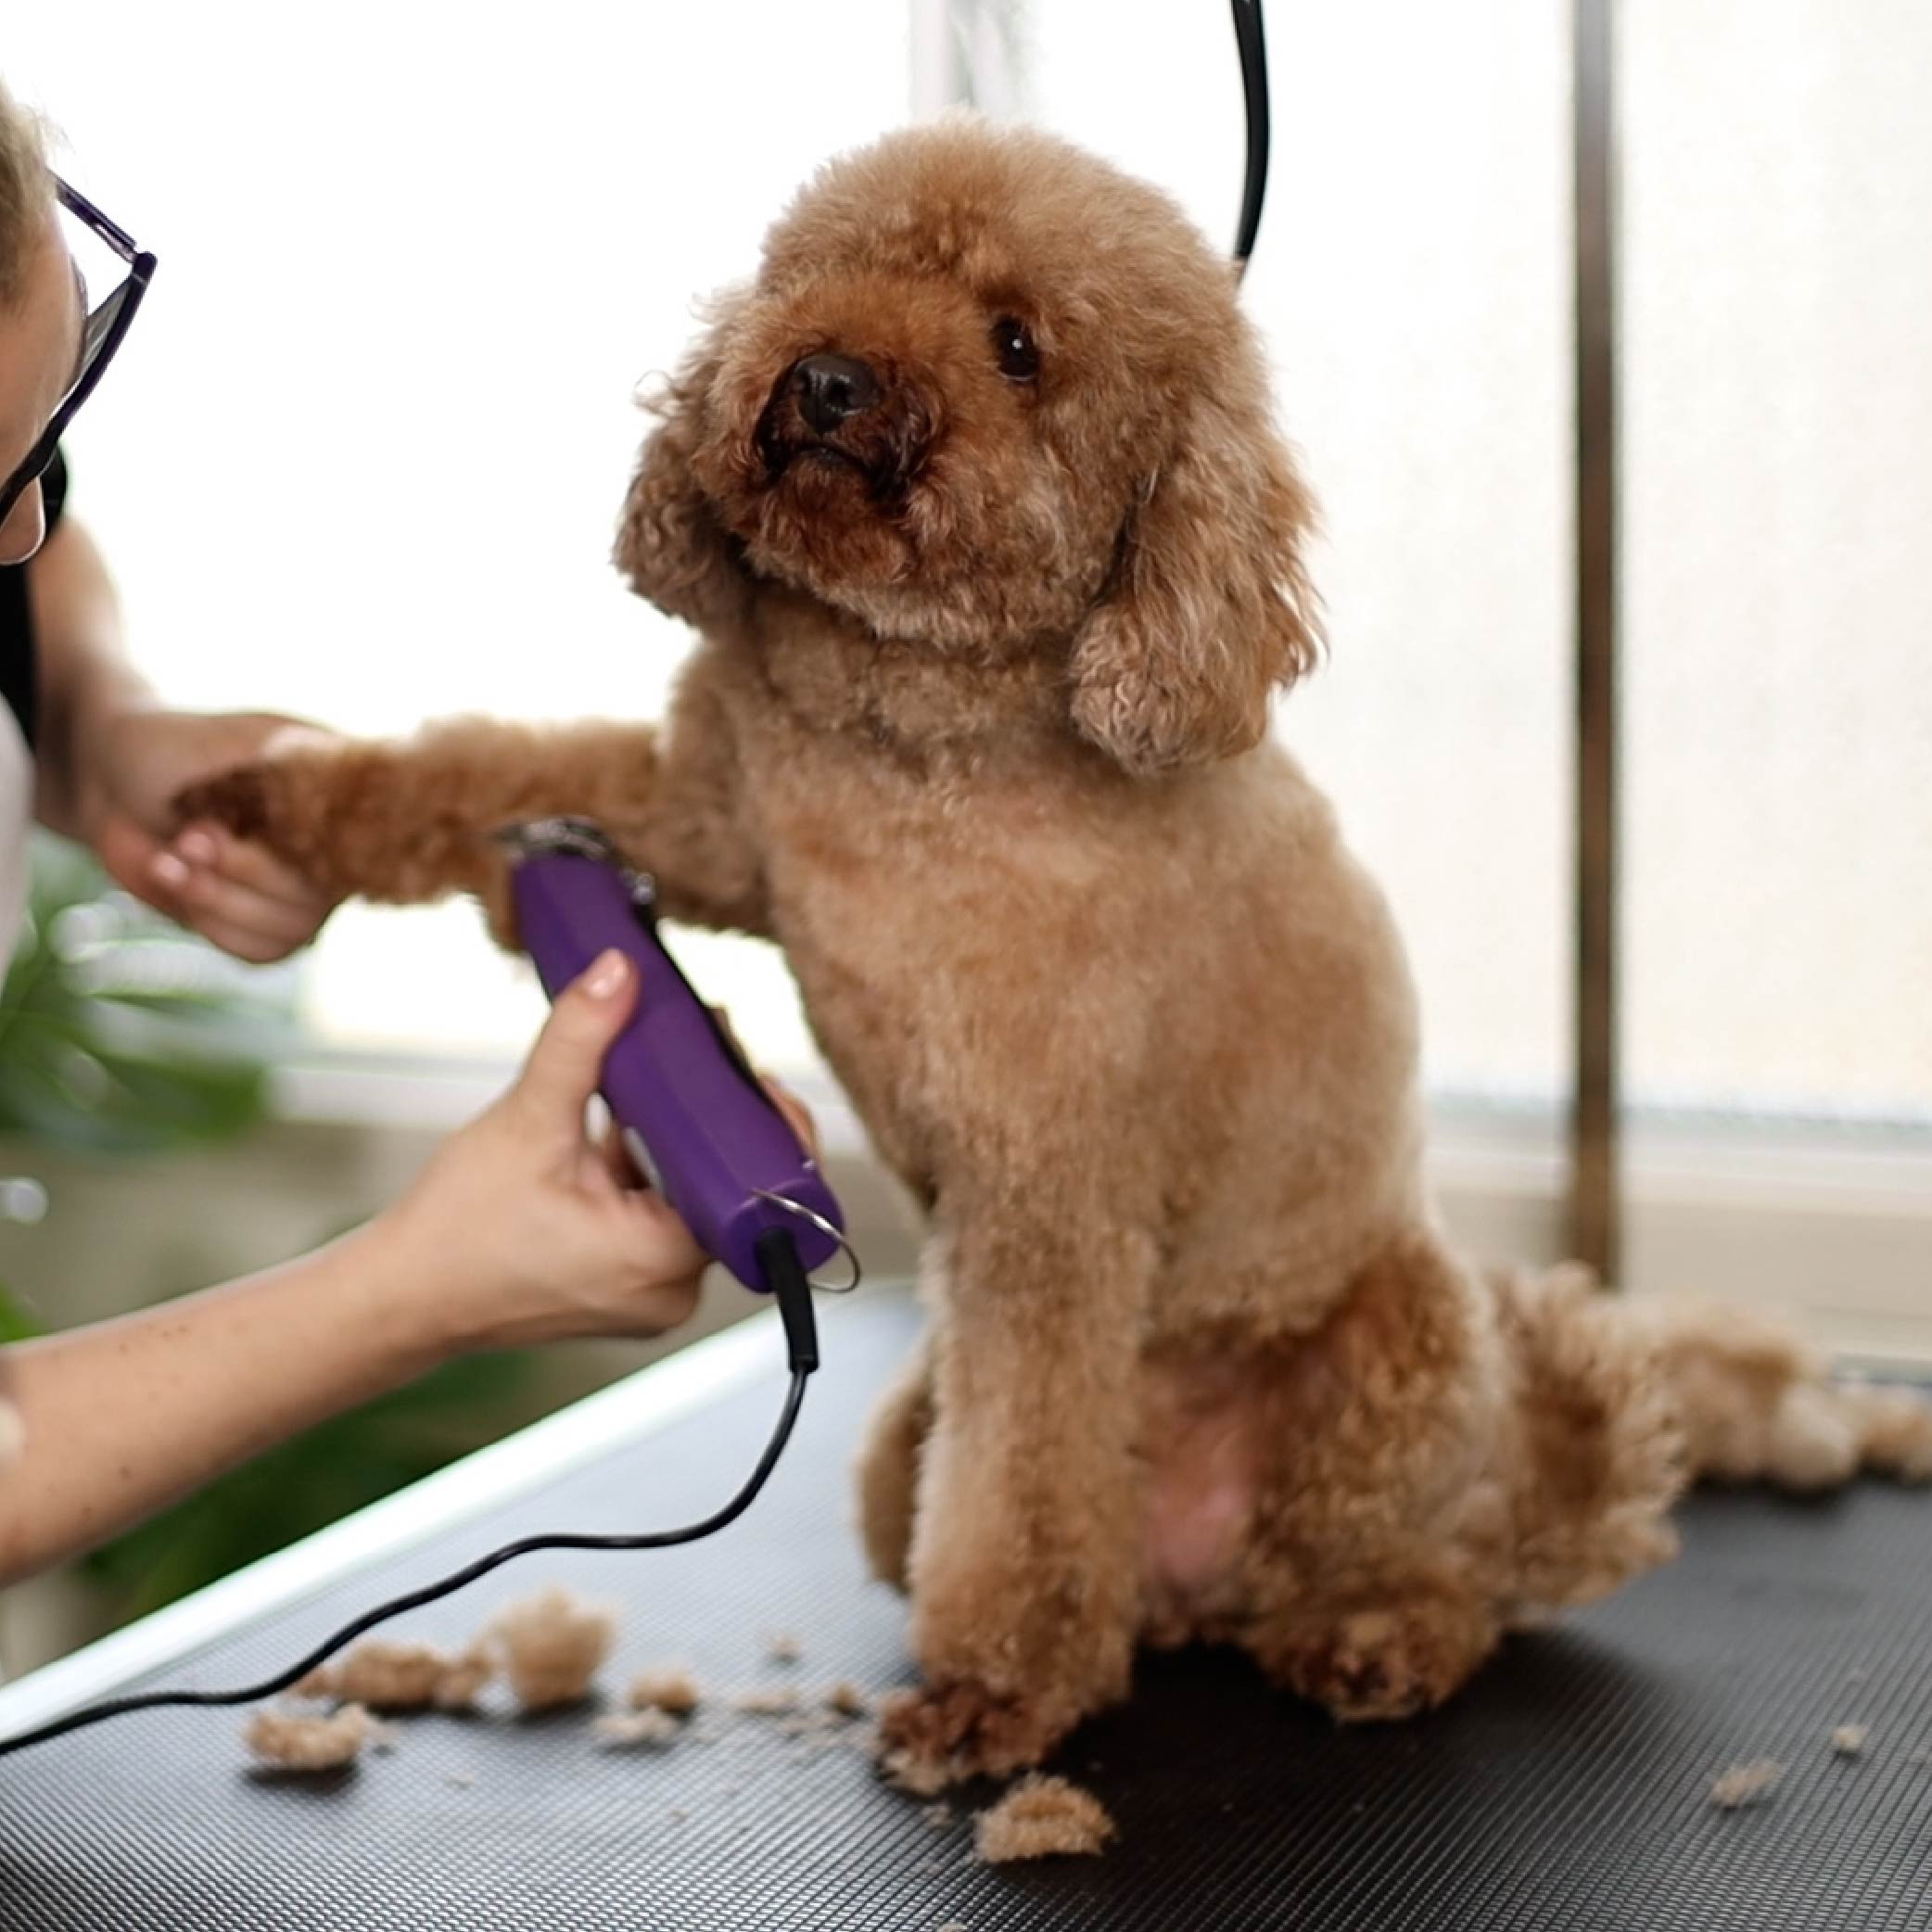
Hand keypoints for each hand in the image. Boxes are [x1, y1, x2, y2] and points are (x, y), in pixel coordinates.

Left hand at [79, 707, 338, 962]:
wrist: (114, 781)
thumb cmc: (169, 750)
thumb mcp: (221, 747)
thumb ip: (280, 775)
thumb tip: (332, 793)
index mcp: (339, 791)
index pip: (367, 838)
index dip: (310, 847)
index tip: (243, 828)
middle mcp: (333, 845)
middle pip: (325, 892)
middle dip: (248, 873)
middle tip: (188, 839)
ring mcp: (303, 889)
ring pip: (295, 929)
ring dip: (220, 902)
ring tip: (167, 863)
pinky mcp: (265, 924)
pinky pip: (263, 951)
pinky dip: (214, 926)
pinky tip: (173, 884)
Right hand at [379, 951, 815, 1352]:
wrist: (401, 1295)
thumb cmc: (456, 1232)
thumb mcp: (527, 1120)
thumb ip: (581, 1040)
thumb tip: (620, 971)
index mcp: (663, 1261)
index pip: (758, 1187)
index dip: (761, 1121)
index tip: (744, 1067)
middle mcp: (673, 1290)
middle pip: (732, 1186)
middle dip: (711, 1116)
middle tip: (693, 1055)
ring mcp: (652, 1291)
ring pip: (695, 1195)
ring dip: (675, 1139)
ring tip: (643, 1086)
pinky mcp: (629, 1283)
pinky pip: (663, 1214)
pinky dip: (647, 1169)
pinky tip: (616, 1128)